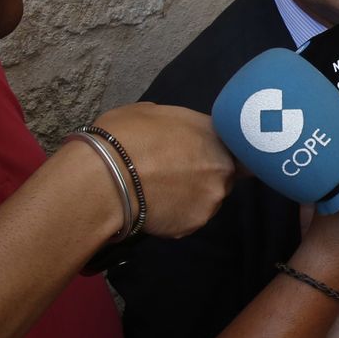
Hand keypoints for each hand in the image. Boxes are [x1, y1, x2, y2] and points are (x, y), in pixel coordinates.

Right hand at [91, 102, 237, 238]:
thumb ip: (175, 124)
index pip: (232, 143)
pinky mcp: (194, 225)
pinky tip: (152, 207)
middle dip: (203, 176)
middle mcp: (222, 167)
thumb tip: (171, 133)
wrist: (105, 177)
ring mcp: (211, 199)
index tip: (203, 154)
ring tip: (159, 193)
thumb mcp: (150, 112)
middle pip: (221, 174)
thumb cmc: (125, 136)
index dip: (217, 150)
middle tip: (173, 175)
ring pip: (205, 200)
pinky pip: (187, 220)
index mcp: (214, 133)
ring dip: (189, 198)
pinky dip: (173, 217)